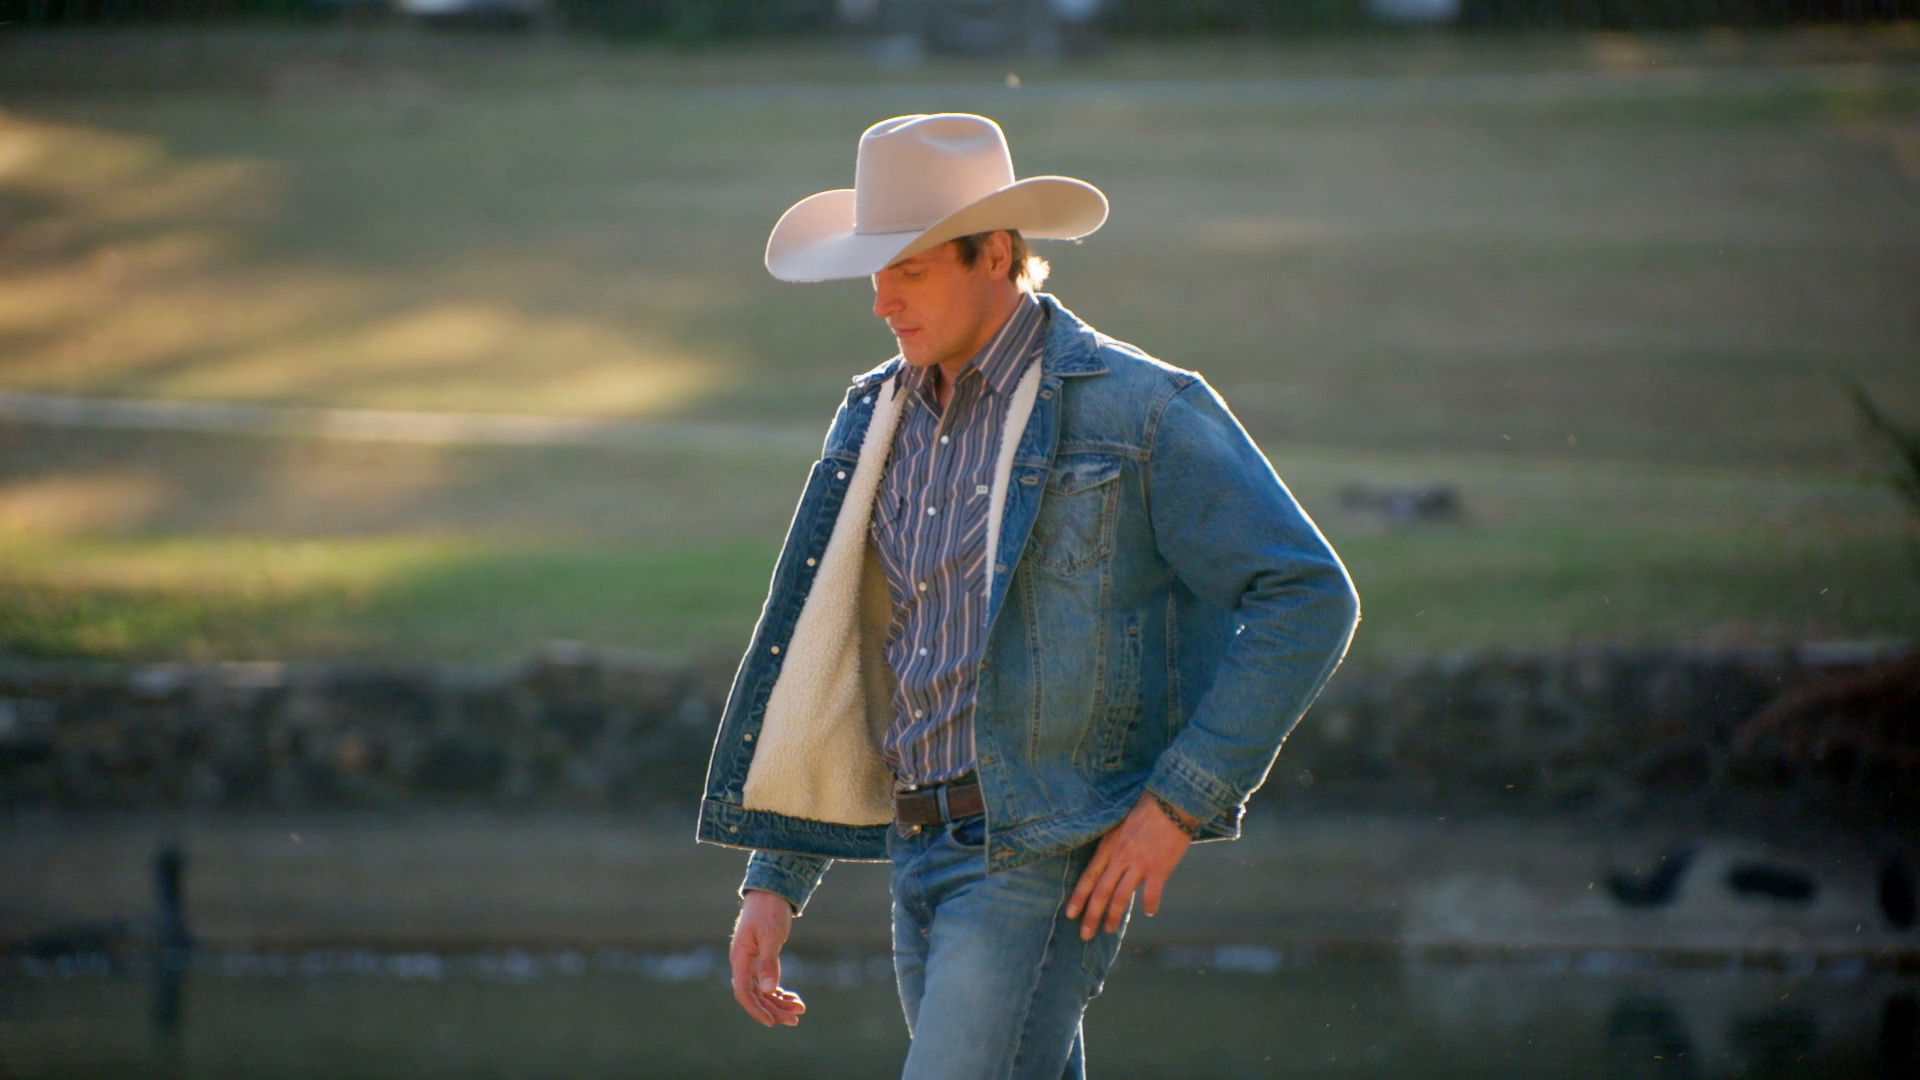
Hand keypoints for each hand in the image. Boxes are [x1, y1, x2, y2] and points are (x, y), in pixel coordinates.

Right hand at [730, 889, 807, 1026]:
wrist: (771, 892)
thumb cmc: (768, 910)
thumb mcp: (771, 935)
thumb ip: (769, 962)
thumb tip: (767, 989)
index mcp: (740, 958)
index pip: (743, 992)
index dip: (756, 1009)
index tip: (772, 1022)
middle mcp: (743, 964)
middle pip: (755, 996)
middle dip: (774, 1010)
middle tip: (796, 1019)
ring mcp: (752, 963)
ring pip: (763, 992)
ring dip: (779, 1003)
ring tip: (800, 1010)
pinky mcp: (762, 960)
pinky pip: (768, 983)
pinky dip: (780, 992)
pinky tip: (793, 998)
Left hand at [1065, 793, 1195, 940]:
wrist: (1171, 802)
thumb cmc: (1147, 810)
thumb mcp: (1121, 825)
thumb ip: (1115, 847)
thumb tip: (1111, 866)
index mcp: (1109, 846)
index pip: (1089, 876)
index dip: (1078, 897)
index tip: (1070, 914)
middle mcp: (1120, 857)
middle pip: (1100, 892)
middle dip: (1091, 916)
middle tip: (1085, 935)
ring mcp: (1139, 864)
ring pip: (1120, 897)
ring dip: (1114, 916)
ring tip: (1109, 930)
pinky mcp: (1158, 868)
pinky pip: (1151, 893)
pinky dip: (1150, 905)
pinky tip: (1150, 912)